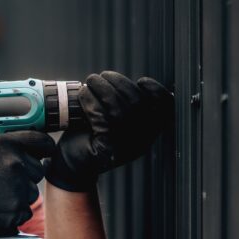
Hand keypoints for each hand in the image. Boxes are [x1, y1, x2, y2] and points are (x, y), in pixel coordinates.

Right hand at [0, 131, 56, 238]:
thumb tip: (13, 143)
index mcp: (7, 144)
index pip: (41, 141)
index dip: (46, 147)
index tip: (47, 151)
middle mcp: (16, 163)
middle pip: (37, 169)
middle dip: (26, 175)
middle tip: (7, 181)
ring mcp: (17, 186)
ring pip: (31, 192)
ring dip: (19, 195)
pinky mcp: (16, 208)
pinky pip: (24, 211)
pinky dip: (14, 212)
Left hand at [45, 71, 172, 191]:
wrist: (72, 163)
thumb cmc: (92, 134)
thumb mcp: (115, 117)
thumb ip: (125, 102)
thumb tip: (125, 82)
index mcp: (147, 132)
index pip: (166, 110)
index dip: (157, 92)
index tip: (141, 81)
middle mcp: (141, 141)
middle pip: (138, 104)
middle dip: (120, 83)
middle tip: (102, 76)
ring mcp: (124, 147)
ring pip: (119, 110)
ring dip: (104, 89)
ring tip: (92, 81)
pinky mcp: (105, 149)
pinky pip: (101, 118)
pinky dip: (91, 101)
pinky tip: (84, 94)